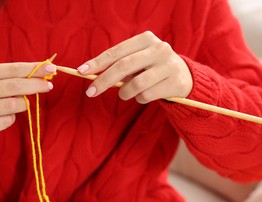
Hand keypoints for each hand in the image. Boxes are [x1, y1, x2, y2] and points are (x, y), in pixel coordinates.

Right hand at [0, 62, 55, 140]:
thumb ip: (15, 76)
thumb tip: (45, 72)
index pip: (12, 69)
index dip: (33, 69)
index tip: (51, 69)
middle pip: (13, 86)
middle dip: (35, 85)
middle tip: (48, 86)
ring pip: (12, 105)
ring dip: (22, 104)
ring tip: (21, 103)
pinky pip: (6, 121)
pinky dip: (11, 118)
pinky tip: (4, 116)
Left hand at [77, 31, 192, 102]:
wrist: (184, 77)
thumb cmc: (150, 68)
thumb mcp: (137, 61)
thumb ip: (119, 65)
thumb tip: (90, 73)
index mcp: (146, 39)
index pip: (117, 51)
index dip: (98, 62)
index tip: (82, 71)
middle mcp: (159, 49)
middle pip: (124, 66)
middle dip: (104, 81)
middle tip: (90, 92)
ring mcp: (169, 65)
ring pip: (135, 84)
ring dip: (124, 93)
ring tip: (126, 94)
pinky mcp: (174, 82)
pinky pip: (146, 96)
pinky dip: (138, 99)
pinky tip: (143, 96)